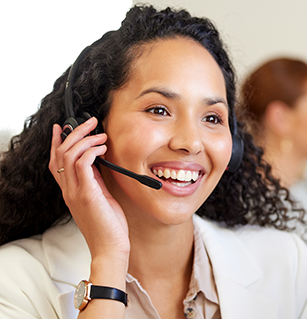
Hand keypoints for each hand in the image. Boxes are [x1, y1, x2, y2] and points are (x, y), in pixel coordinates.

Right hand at [49, 118, 129, 263]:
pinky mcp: (87, 194)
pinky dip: (92, 151)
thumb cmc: (108, 226)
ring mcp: (75, 192)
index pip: (55, 162)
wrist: (110, 248)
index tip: (61, 127)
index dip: (56, 142)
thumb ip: (95, 180)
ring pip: (69, 155)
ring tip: (100, 135)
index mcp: (70, 191)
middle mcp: (68, 190)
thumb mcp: (100, 197)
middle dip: (73, 132)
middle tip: (88, 121)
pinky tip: (102, 148)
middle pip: (60, 153)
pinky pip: (82, 164)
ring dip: (85, 139)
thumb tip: (97, 162)